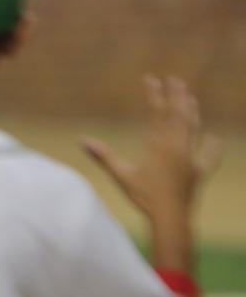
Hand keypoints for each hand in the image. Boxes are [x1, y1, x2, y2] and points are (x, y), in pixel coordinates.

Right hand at [82, 75, 222, 220]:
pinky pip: (210, 154)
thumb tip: (82, 140)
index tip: (150, 79)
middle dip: (177, 95)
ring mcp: (191, 157)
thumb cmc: (144, 196)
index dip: (153, 94)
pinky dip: (212, 144)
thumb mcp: (121, 175)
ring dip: (192, 110)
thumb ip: (103, 156)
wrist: (171, 217)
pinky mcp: (199, 170)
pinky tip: (214, 138)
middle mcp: (178, 147)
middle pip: (180, 114)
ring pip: (194, 128)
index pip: (157, 112)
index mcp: (159, 145)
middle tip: (175, 80)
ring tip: (190, 97)